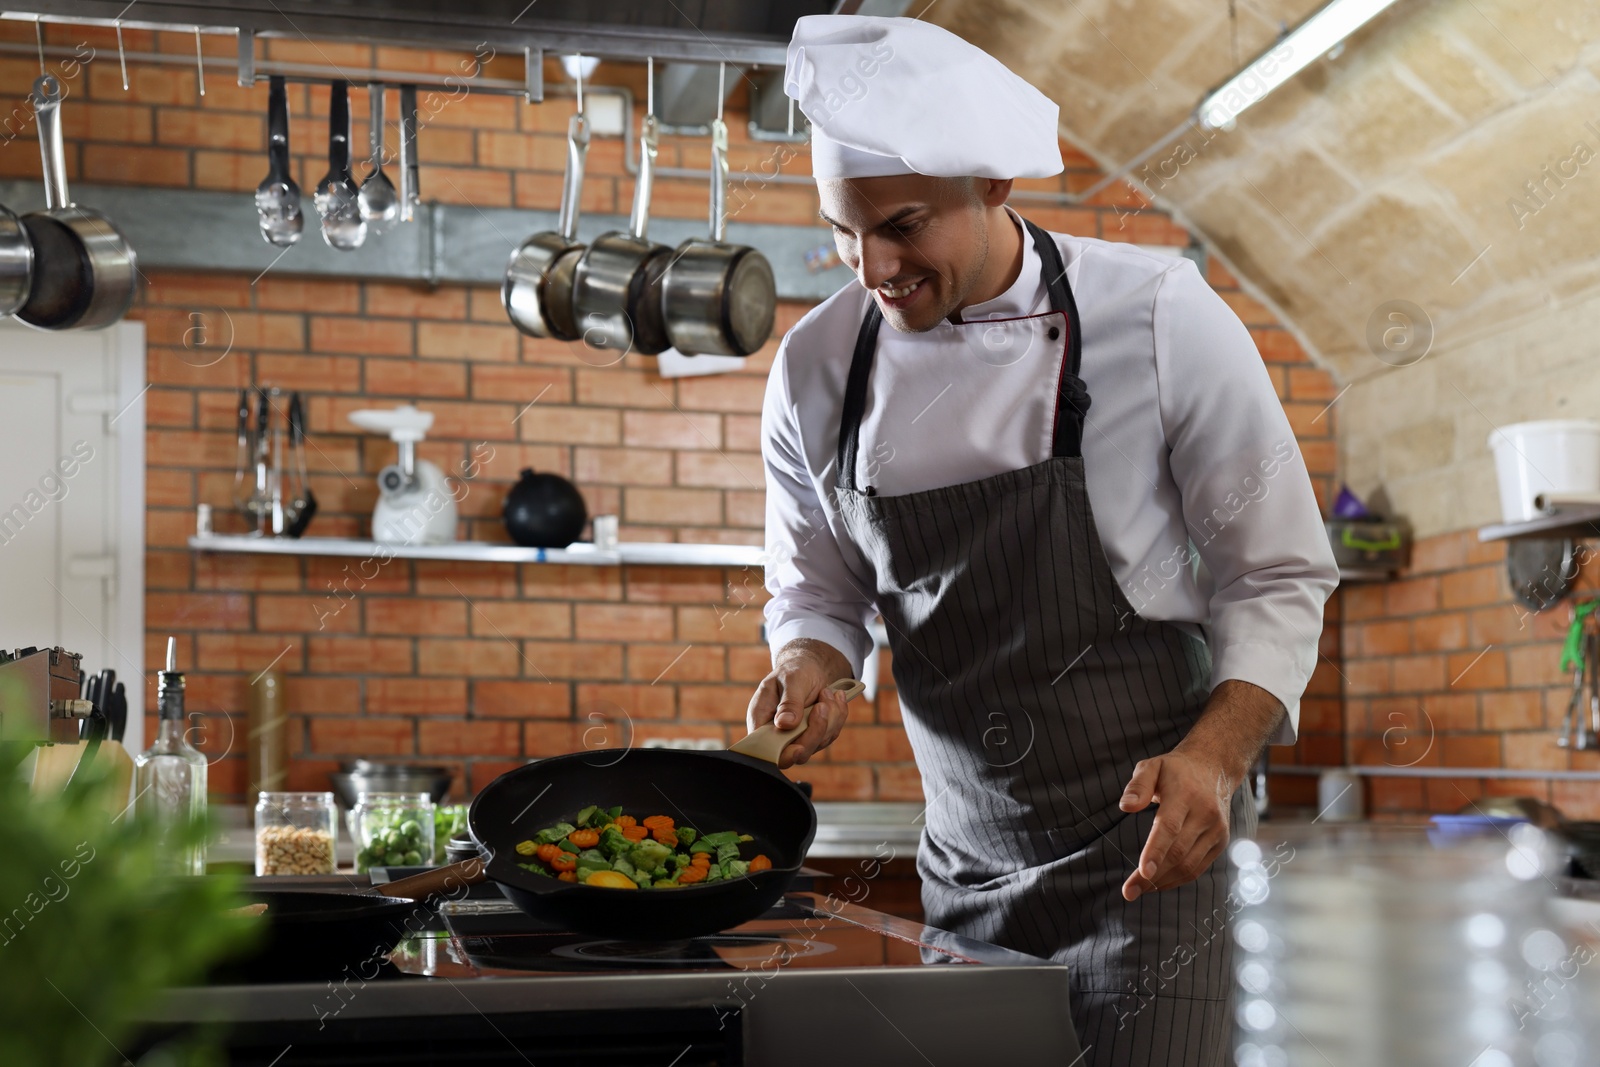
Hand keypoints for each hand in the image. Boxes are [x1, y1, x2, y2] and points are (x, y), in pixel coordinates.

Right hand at [746, 639, 852, 769]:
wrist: (809, 667)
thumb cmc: (794, 670)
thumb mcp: (790, 679)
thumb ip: (788, 702)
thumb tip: (785, 724)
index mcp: (761, 720)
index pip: (766, 749)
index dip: (783, 754)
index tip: (799, 747)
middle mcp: (778, 733)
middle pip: (797, 752)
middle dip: (816, 730)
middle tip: (822, 704)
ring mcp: (797, 737)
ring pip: (818, 743)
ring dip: (830, 718)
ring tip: (827, 692)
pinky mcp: (814, 735)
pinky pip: (830, 734)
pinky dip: (838, 716)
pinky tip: (836, 697)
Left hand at [1118, 750, 1234, 900]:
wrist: (1214, 769)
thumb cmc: (1175, 771)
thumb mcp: (1152, 766)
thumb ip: (1137, 785)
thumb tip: (1125, 806)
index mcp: (1185, 794)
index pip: (1170, 827)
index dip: (1156, 851)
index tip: (1142, 872)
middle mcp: (1205, 814)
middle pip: (1178, 852)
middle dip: (1152, 876)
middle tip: (1128, 891)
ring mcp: (1216, 830)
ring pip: (1189, 865)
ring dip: (1163, 881)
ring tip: (1138, 890)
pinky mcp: (1220, 841)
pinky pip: (1197, 867)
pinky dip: (1177, 879)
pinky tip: (1158, 883)